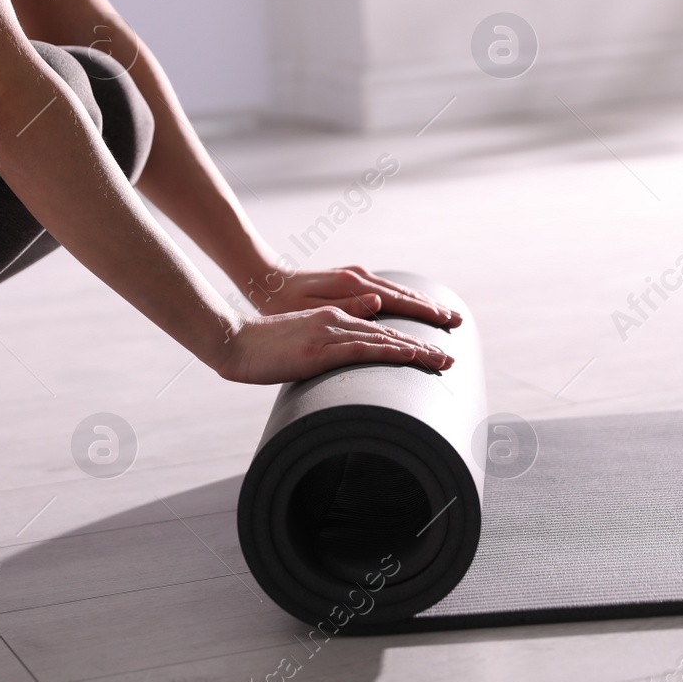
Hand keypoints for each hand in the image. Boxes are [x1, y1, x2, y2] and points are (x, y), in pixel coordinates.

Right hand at [212, 307, 453, 384]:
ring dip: (417, 350)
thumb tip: (344, 362)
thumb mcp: (300, 348)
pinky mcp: (318, 348)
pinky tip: (410, 356)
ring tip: (443, 361)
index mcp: (332, 319)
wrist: (233, 342)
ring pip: (383, 339)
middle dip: (423, 345)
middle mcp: (336, 319)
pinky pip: (362, 348)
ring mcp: (328, 332)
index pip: (378, 329)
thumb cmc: (261, 350)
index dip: (408, 340)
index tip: (432, 352)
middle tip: (450, 358)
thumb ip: (324, 350)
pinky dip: (389, 351)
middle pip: (389, 331)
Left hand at [251, 265, 461, 328]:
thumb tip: (380, 302)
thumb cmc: (281, 301)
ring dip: (422, 304)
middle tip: (459, 322)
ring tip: (443, 315)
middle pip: (404, 296)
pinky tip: (411, 306)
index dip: (425, 316)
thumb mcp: (308, 308)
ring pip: (397, 292)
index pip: (399, 303)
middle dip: (432, 310)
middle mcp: (358, 280)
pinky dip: (405, 299)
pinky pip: (386, 291)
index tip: (448, 326)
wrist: (263, 279)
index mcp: (352, 288)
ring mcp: (355, 279)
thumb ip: (346, 306)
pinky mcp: (350, 281)